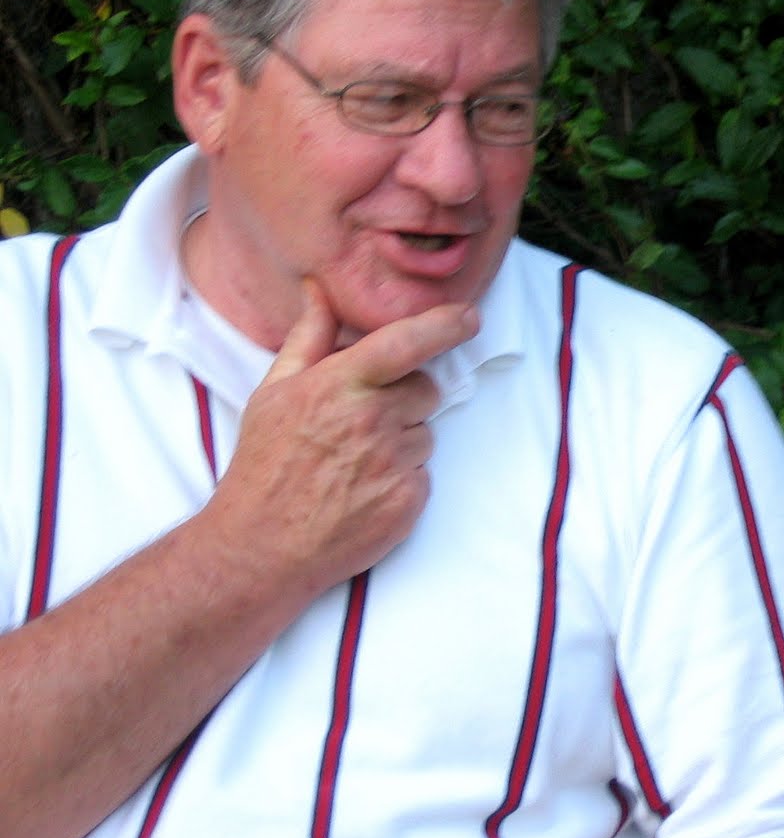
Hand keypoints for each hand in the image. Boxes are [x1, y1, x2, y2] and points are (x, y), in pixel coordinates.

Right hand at [204, 278, 478, 594]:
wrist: (261, 547)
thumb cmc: (264, 465)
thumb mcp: (274, 393)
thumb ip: (310, 338)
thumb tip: (320, 290)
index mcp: (338, 386)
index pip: (406, 343)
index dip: (444, 325)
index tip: (468, 317)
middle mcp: (370, 420)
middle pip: (426, 389)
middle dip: (405, 398)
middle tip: (362, 422)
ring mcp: (392, 462)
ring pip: (425, 433)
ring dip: (402, 440)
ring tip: (355, 462)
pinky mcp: (408, 499)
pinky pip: (424, 472)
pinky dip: (402, 478)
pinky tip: (364, 489)